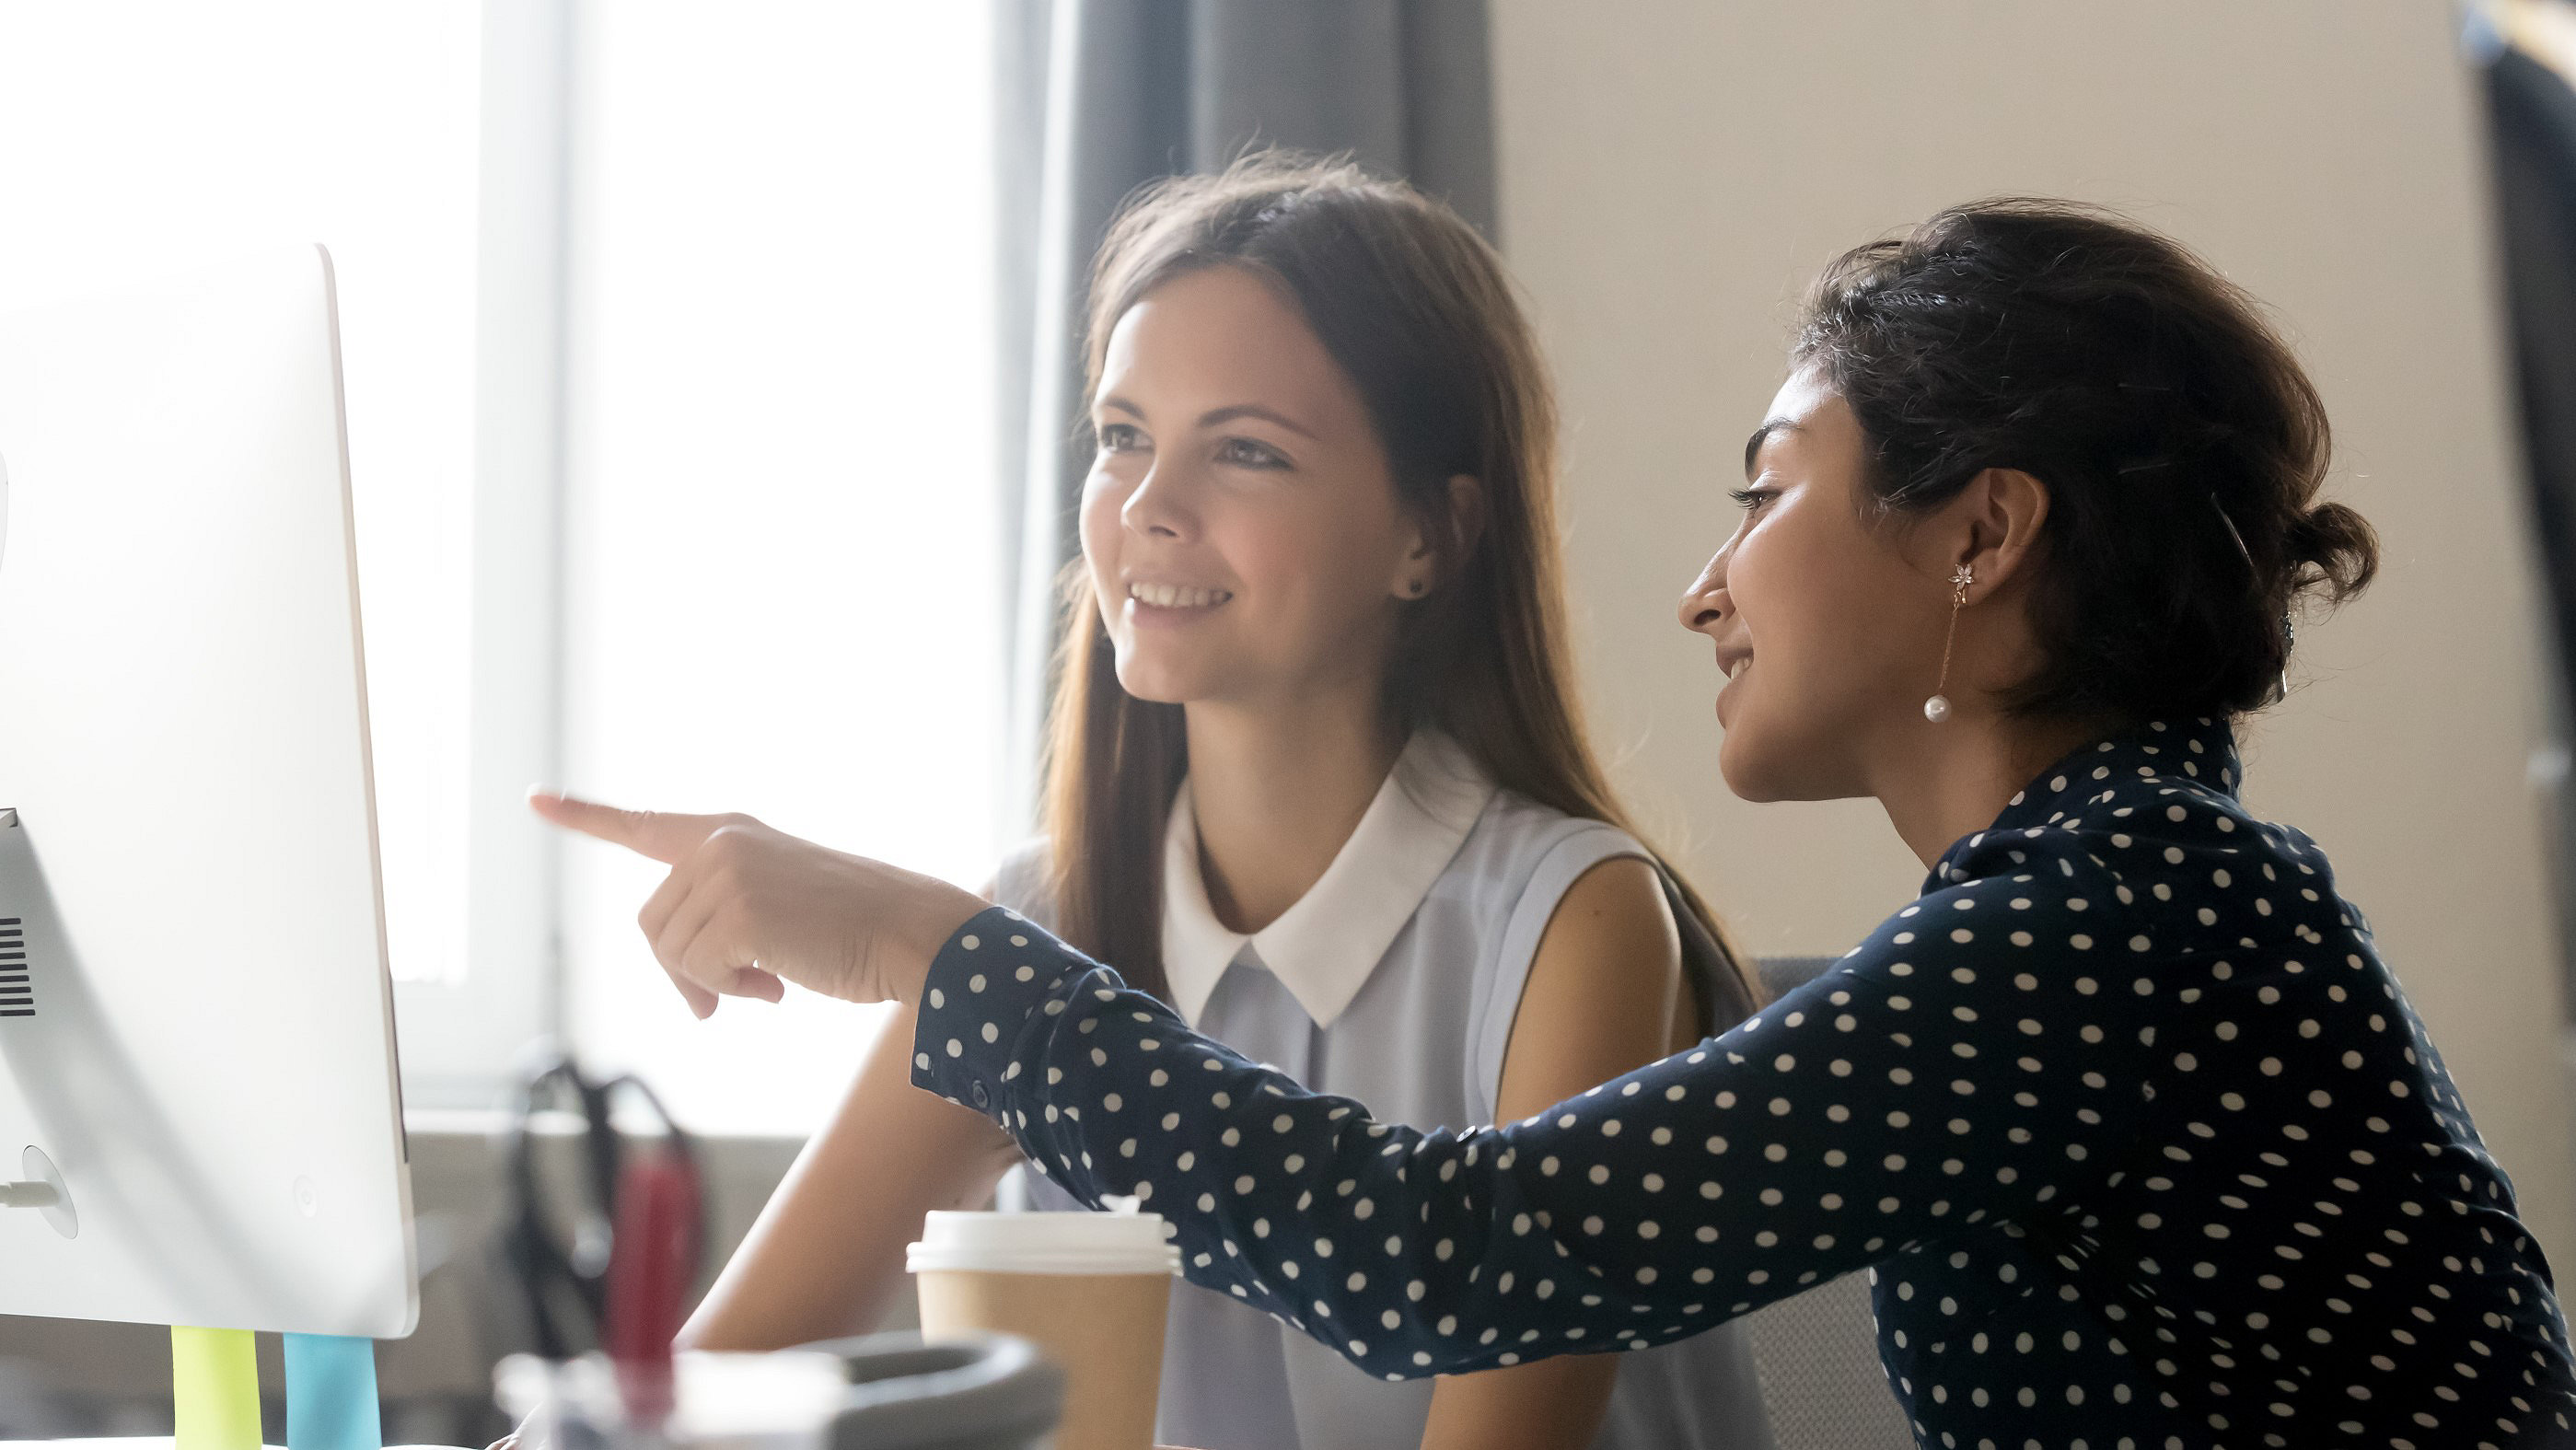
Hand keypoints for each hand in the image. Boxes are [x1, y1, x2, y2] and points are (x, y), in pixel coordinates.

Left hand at [528, 792, 987, 1015]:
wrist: (908, 931)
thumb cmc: (852, 929)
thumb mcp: (776, 907)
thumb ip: (722, 923)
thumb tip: (692, 993)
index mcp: (729, 833)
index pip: (643, 826)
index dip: (584, 816)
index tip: (535, 799)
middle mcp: (721, 843)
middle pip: (653, 925)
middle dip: (685, 972)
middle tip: (731, 997)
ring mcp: (727, 873)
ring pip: (671, 954)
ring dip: (713, 985)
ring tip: (770, 982)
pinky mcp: (737, 912)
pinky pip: (699, 974)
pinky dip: (731, 992)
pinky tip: (777, 987)